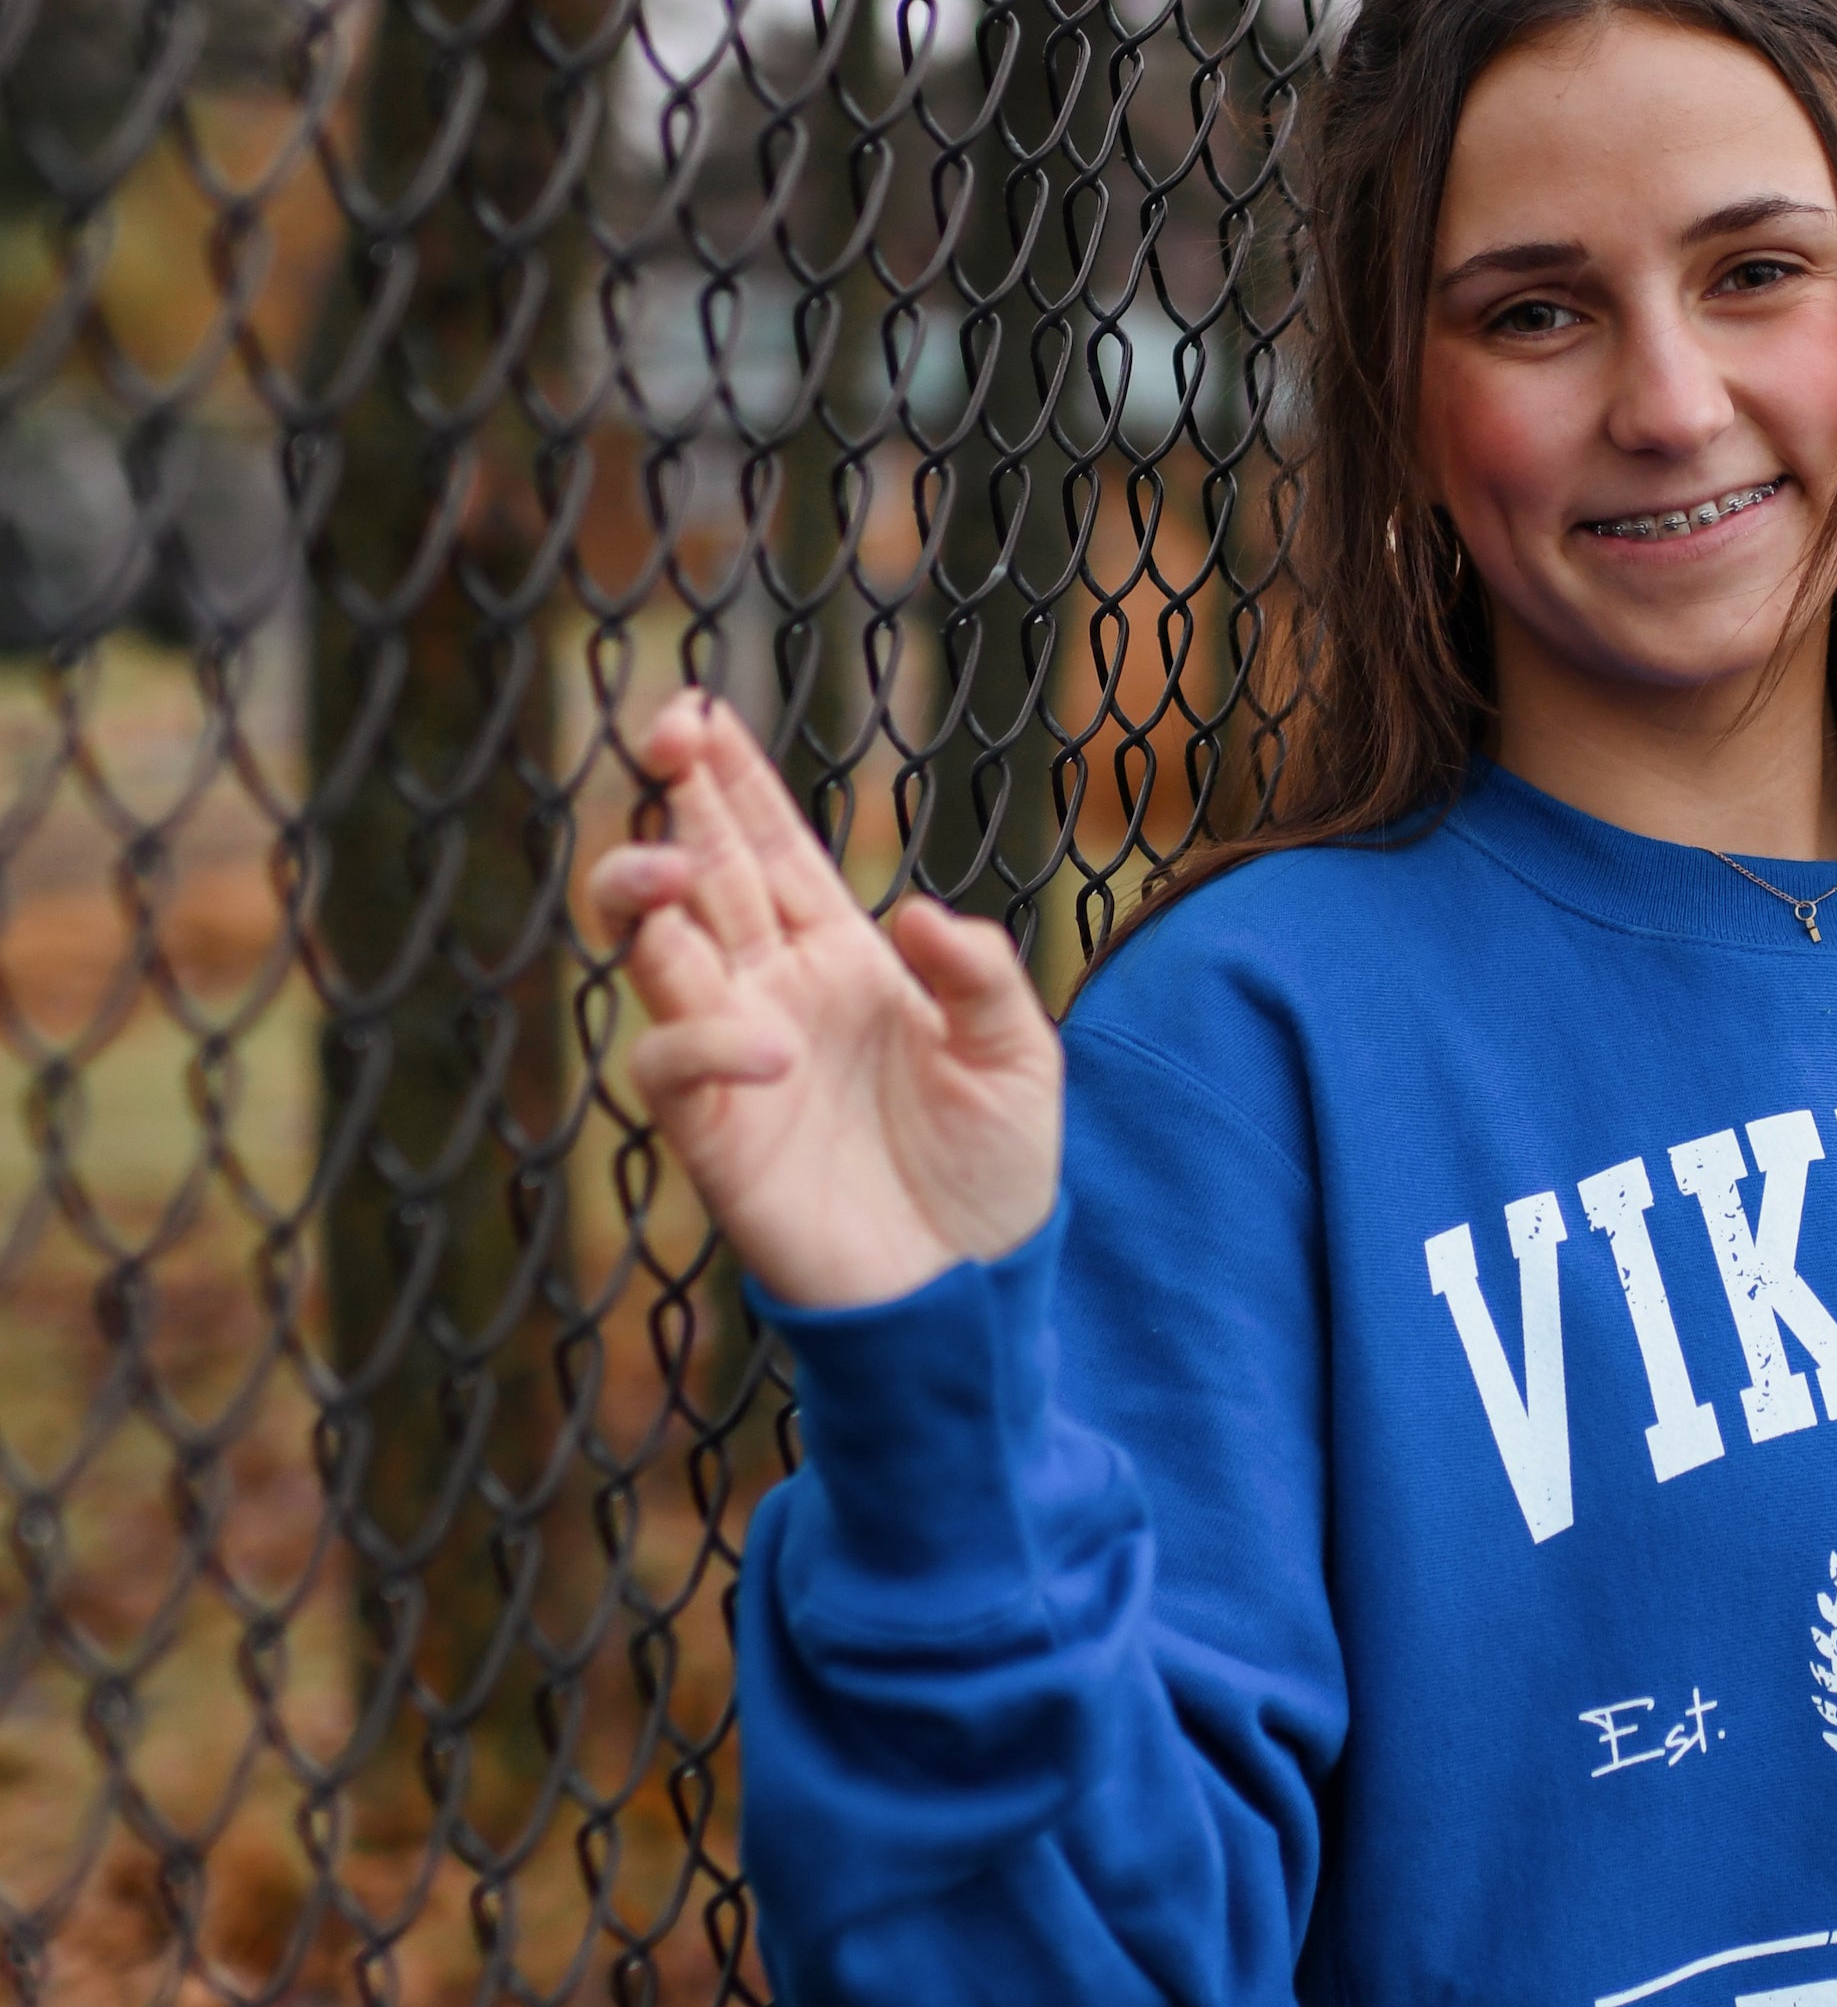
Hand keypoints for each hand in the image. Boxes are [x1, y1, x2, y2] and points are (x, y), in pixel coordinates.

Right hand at [586, 694, 1061, 1313]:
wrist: (970, 1296)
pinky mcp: (713, 1134)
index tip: (698, 711)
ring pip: (653, 951)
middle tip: (667, 736)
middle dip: (676, 801)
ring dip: (644, 896)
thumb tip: (912, 910)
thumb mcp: (1021, 1057)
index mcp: (845, 959)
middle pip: (701, 873)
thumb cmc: (995, 1176)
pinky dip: (704, 1041)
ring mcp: (737, 1058)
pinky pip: (670, 1065)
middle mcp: (776, 992)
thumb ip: (979, 973)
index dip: (732, 780)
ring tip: (666, 869)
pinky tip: (769, 1048)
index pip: (772, 847)